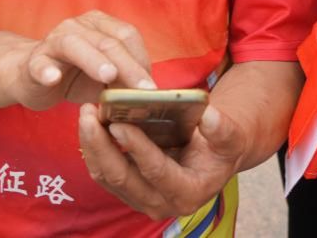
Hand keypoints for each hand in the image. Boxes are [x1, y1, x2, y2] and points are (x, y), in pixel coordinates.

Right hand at [7, 11, 155, 111]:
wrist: (31, 77)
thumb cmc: (76, 76)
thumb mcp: (105, 77)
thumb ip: (124, 80)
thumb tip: (150, 95)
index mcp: (99, 25)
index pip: (126, 35)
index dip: (141, 59)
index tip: (151, 87)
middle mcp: (77, 26)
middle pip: (107, 42)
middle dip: (128, 67)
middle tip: (143, 90)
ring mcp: (53, 41)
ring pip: (74, 45)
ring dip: (93, 60)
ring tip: (108, 75)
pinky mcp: (33, 61)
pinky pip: (39, 64)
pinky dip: (46, 70)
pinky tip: (53, 79)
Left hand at [78, 101, 247, 219]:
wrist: (211, 161)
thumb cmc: (221, 148)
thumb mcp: (230, 137)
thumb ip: (222, 129)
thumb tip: (208, 116)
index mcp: (188, 192)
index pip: (156, 171)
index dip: (137, 148)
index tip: (119, 123)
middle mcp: (161, 203)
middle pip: (122, 178)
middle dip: (101, 145)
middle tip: (90, 113)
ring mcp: (141, 200)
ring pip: (106, 176)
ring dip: (92, 145)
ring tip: (86, 113)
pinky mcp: (127, 191)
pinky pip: (103, 173)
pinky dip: (93, 148)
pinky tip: (90, 123)